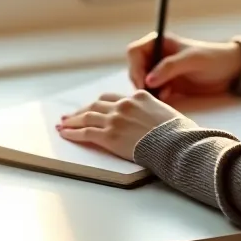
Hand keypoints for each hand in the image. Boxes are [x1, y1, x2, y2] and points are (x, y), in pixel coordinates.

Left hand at [57, 90, 181, 159]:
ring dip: (72, 120)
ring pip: (87, 116)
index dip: (99, 104)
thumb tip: (150, 119)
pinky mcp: (109, 136)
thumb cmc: (177, 132)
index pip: (112, 98)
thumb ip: (151, 112)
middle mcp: (124, 105)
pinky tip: (65, 134)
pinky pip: (86, 132)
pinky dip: (73, 133)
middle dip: (82, 110)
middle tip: (71, 115)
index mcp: (138, 97)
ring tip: (63, 124)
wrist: (175, 143)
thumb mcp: (166, 113)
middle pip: (96, 104)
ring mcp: (115, 119)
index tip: (92, 107)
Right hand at [127, 33, 240, 100]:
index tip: (143, 83)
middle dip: (140, 82)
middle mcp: (157, 56)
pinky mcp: (168, 85)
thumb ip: (169, 67)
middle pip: (135, 69)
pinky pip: (154, 93)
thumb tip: (148, 80)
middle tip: (150, 94)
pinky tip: (168, 98)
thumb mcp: (191, 60)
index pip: (134, 52)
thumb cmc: (213, 58)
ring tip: (162, 96)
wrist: (231, 72)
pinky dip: (157, 98)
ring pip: (143, 83)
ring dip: (148, 91)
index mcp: (159, 42)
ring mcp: (161, 71)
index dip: (135, 67)